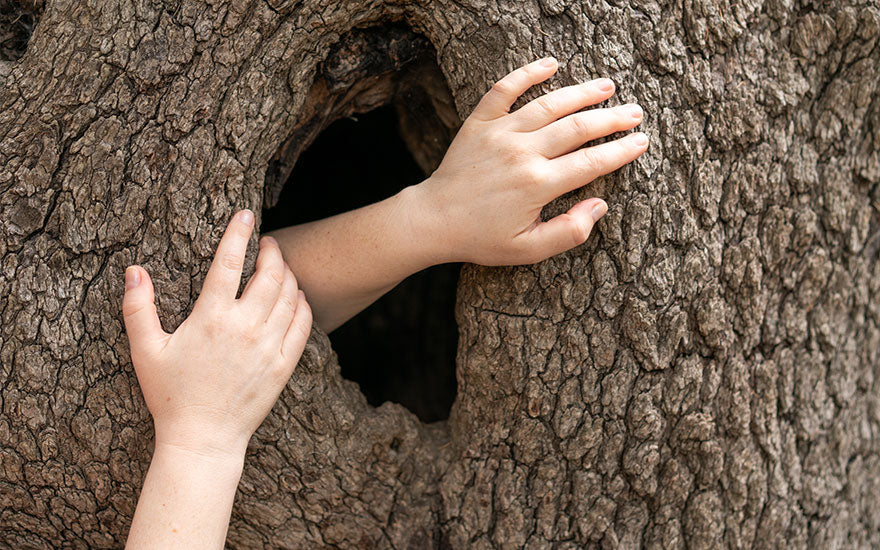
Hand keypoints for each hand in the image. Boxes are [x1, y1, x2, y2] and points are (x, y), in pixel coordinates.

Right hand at [122, 209, 312, 458]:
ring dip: (288, 273)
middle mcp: (245, 328)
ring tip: (281, 266)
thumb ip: (138, 308)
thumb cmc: (170, 396)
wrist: (204, 439)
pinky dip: (303, 304)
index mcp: (211, 319)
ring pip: (290, 295)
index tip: (246, 214)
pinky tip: (297, 297)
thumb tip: (133, 270)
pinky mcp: (284, 365)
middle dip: (272, 251)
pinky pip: (303, 324)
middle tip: (268, 243)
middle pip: (269, 274)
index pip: (229, 263)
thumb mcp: (146, 351)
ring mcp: (269, 346)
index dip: (239, 233)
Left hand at [411, 56, 647, 265]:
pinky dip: (527, 73)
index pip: (591, 162)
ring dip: (581, 93)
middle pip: (578, 128)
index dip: (620, 152)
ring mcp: (500, 133)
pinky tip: (551, 64)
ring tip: (607, 86)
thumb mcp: (528, 249)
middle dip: (612, 119)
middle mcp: (522, 153)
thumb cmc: (481, 238)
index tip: (641, 142)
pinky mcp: (479, 123)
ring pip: (549, 104)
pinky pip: (504, 90)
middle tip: (635, 113)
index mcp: (537, 184)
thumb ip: (568, 232)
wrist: (433, 221)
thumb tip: (599, 205)